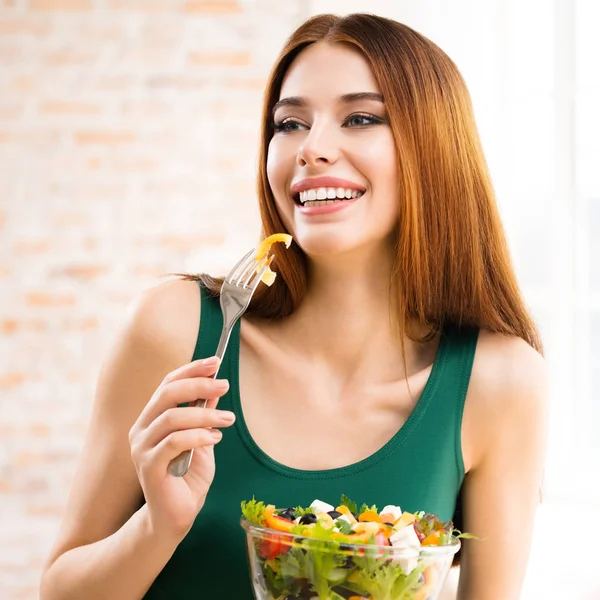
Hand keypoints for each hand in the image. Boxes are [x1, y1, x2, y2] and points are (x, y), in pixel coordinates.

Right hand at [128, 357, 233, 538]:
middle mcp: (141, 429)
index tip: (216, 361)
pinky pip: (174, 442)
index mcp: (152, 419)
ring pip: (172, 417)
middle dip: (198, 384)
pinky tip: (214, 439)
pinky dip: (197, 436)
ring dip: (205, 414)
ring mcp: (142, 448)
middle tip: (225, 384)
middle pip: (167, 393)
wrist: (175, 517)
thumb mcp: (202, 439)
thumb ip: (204, 414)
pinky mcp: (148, 467)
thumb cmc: (188, 478)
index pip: (167, 384)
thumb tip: (216, 385)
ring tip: (228, 419)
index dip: (191, 370)